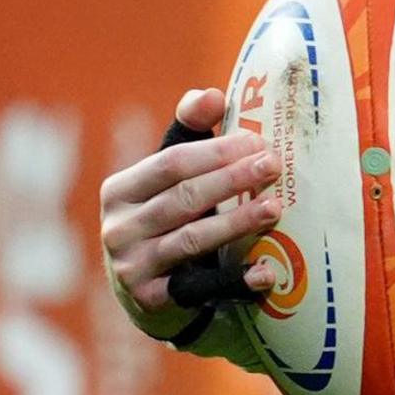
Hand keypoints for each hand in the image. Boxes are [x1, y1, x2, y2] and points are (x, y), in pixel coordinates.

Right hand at [99, 88, 283, 327]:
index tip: (257, 141)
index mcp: (120, 190)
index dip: (215, 151)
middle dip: (231, 180)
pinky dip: (235, 281)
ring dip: (236, 223)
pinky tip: (267, 273)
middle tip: (273, 165)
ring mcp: (133, 267)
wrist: (143, 291)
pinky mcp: (153, 300)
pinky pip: (201, 288)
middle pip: (183, 199)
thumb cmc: (164, 219)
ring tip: (275, 208)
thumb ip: (187, 135)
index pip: (170, 163)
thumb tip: (210, 94)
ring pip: (192, 240)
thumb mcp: (165, 179)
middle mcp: (119, 228)